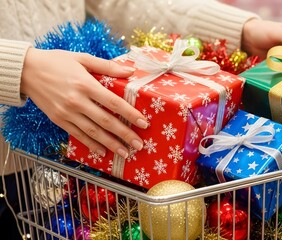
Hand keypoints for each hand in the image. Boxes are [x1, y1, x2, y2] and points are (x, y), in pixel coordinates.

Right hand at [21, 48, 148, 158]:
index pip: (114, 102)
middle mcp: (77, 101)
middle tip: (139, 144)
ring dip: (111, 144)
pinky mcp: (59, 120)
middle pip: (106, 121)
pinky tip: (103, 152)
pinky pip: (78, 135)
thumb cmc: (56, 62)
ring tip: (125, 152)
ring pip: (93, 132)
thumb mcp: (82, 58)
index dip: (130, 114)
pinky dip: (91, 145)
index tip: (143, 123)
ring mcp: (67, 113)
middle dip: (125, 135)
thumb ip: (107, 66)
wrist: (26, 71)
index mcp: (86, 84)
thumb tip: (130, 71)